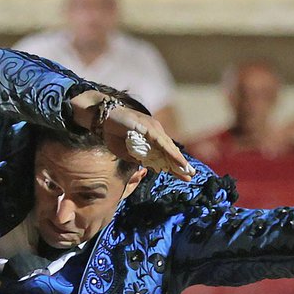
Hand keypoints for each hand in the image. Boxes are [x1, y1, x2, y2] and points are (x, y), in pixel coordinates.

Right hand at [70, 91, 194, 180]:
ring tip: (187, 171)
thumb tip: (148, 166)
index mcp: (150, 137)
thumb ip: (138, 158)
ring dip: (178, 159)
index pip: (165, 153)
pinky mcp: (146, 127)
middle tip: (191, 175)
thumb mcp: (127, 152)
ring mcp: (151, 128)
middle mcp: (154, 131)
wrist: (102, 118)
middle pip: (170, 150)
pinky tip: (176, 160)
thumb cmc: (112, 133)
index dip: (175, 165)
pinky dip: (169, 151)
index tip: (185, 175)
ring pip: (168, 147)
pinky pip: (160, 142)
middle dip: (180, 164)